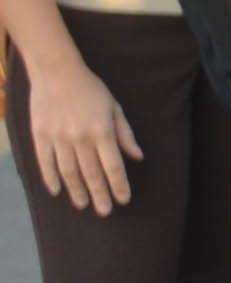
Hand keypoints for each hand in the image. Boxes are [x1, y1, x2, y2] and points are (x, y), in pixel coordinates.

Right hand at [22, 60, 139, 214]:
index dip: (118, 185)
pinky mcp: (40, 134)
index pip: (113, 166)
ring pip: (68, 172)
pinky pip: (46, 161)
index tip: (123, 200)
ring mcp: (58, 137)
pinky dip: (51, 177)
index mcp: (102, 132)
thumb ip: (125, 134)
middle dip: (99, 195)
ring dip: (76, 190)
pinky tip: (57, 190)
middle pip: (91, 173)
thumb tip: (137, 157)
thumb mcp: (114, 108)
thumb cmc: (91, 89)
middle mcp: (80, 137)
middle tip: (104, 211)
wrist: (57, 71)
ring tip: (82, 204)